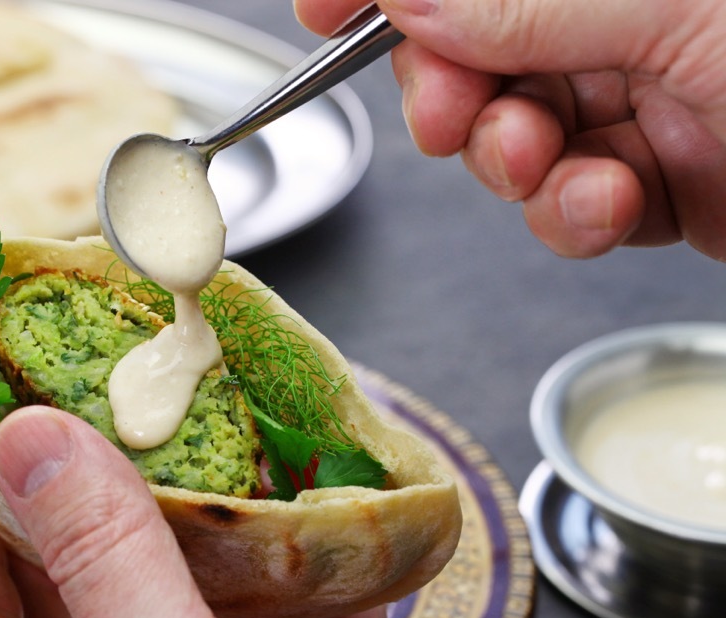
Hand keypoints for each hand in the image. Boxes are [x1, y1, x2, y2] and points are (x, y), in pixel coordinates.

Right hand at [295, 0, 725, 260]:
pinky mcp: (657, 180)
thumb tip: (409, 0)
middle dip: (450, 94)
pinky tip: (611, 202)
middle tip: (450, 116)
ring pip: (512, 136)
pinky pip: (567, 202)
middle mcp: (627, 20)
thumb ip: (528, 4)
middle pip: (474, 52)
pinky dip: (571, 215)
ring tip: (548, 163)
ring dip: (514, 164)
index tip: (323, 11)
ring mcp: (643, 99)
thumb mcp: (677, 9)